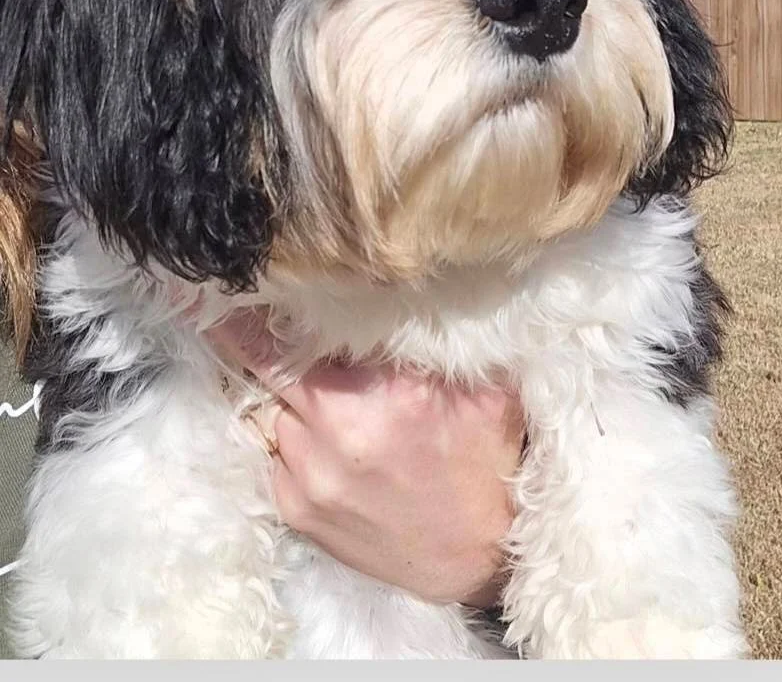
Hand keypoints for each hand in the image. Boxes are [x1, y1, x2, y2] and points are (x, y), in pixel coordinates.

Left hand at [205, 310, 523, 608]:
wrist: (482, 553)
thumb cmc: (486, 459)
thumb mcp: (484, 386)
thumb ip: (438, 343)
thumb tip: (400, 294)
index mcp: (386, 393)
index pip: (295, 341)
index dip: (253, 317)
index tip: (228, 294)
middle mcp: (339, 433)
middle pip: (271, 371)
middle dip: (267, 349)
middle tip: (259, 326)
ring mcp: (310, 477)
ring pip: (275, 414)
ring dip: (294, 403)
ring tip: (334, 405)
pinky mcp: (298, 511)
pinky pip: (278, 457)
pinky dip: (296, 443)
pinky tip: (333, 446)